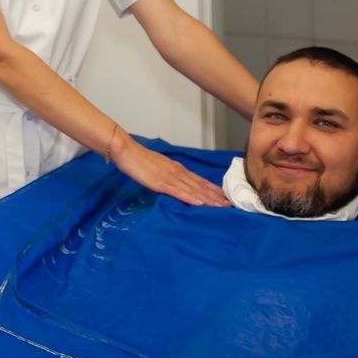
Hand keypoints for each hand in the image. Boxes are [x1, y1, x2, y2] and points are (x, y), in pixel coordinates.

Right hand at [110, 138, 230, 206]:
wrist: (126, 150)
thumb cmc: (139, 159)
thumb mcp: (158, 167)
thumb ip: (168, 175)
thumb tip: (176, 184)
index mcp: (177, 169)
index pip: (200, 181)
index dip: (213, 190)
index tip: (225, 197)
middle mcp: (178, 172)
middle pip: (201, 186)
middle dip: (216, 196)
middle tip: (231, 205)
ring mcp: (170, 177)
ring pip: (193, 190)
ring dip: (209, 199)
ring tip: (221, 207)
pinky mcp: (160, 182)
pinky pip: (178, 191)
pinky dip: (191, 198)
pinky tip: (200, 204)